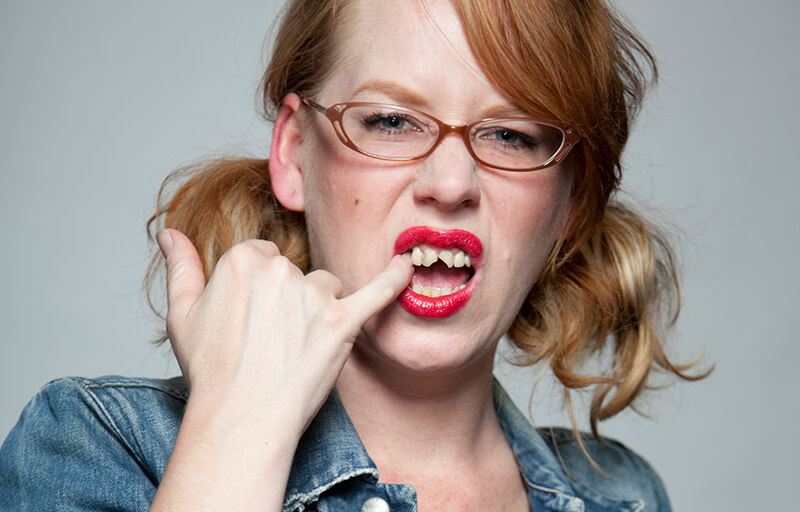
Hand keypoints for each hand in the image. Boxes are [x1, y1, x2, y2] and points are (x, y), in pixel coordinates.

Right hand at [157, 228, 412, 431]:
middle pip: (296, 272)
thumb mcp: (182, 314)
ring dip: (320, 309)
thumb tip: (170, 234)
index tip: (254, 319)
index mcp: (242, 260)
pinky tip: (407, 266)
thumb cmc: (212, 371)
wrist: (241, 417)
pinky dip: (394, 279)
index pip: (263, 258)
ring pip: (327, 287)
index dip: (260, 291)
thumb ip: (181, 267)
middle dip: (289, 300)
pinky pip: (377, 292)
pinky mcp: (342, 322)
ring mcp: (313, 296)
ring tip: (297, 347)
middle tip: (272, 340)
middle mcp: (280, 270)